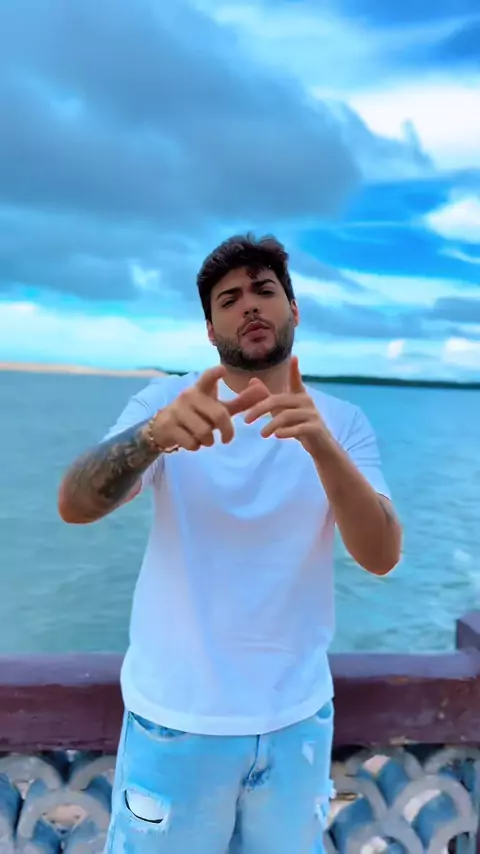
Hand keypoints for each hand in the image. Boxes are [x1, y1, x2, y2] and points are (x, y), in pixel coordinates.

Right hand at [151, 366, 268, 451]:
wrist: (164, 427)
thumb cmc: (197, 414)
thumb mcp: (218, 407)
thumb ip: (241, 401)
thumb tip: (264, 389)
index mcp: (202, 389)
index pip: (208, 378)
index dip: (215, 374)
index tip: (222, 370)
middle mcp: (189, 396)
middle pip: (218, 415)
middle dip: (227, 431)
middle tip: (227, 438)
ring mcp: (177, 410)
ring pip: (204, 432)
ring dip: (209, 441)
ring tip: (204, 438)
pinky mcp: (169, 425)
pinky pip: (192, 442)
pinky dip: (196, 446)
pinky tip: (191, 441)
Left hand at [244, 357, 332, 456]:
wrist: (320, 446)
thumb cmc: (299, 426)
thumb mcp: (282, 411)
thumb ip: (268, 398)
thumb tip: (252, 381)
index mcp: (299, 396)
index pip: (296, 380)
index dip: (294, 370)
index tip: (294, 357)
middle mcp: (306, 402)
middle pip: (279, 400)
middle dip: (260, 409)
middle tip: (246, 420)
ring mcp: (312, 414)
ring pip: (287, 415)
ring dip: (271, 425)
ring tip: (262, 434)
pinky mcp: (316, 428)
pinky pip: (299, 428)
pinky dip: (286, 432)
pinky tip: (277, 436)